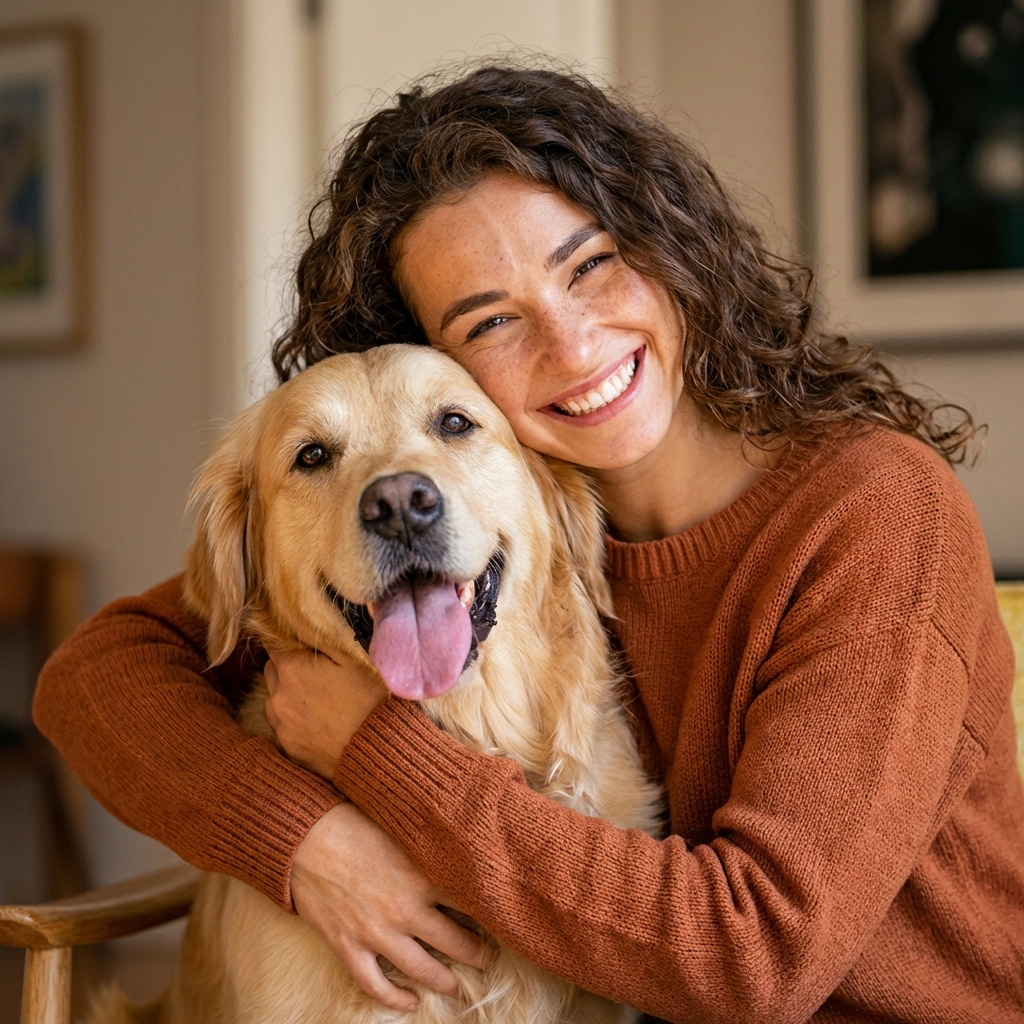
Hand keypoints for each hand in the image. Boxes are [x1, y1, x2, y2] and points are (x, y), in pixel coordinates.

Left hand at [265, 646, 385, 777]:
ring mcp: (281, 723)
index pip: (273, 643)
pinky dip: (291, 717)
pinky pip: (280, 723)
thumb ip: (323, 638)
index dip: (289, 641)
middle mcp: (278, 695)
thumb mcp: (353, 658)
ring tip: (317, 696)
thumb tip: (304, 624)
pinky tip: (316, 718)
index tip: (304, 645)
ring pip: (272, 697)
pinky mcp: (287, 746)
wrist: (376, 750)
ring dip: (286, 691)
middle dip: (287, 665)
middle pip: (271, 669)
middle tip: (316, 670)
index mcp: (292, 668)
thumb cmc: (370, 699)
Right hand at [291, 802, 489, 1011]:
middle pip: (456, 943)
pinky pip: (376, 985)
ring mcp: (377, 933)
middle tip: (491, 959)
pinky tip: (410, 1002)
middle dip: (478, 954)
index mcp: (423, 876)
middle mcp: (406, 909)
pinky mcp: (349, 946)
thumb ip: (431, 845)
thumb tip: (463, 841)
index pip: (472, 902)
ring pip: (423, 970)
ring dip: (445, 981)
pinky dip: (395, 999)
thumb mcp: (402, 828)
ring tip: (458, 986)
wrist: (306, 836)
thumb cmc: (355, 822)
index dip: (491, 913)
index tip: (504, 918)